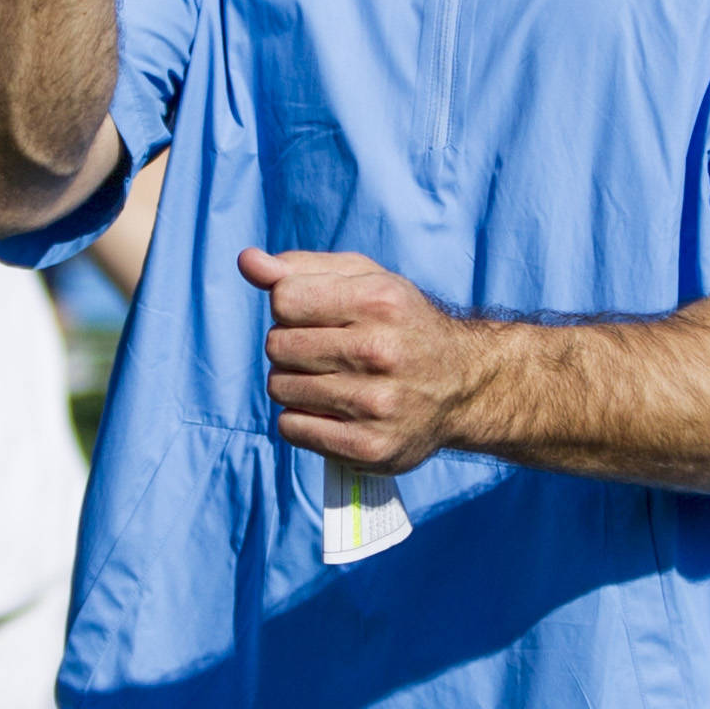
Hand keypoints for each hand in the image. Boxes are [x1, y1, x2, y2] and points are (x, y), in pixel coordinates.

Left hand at [242, 247, 494, 475]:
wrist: (463, 385)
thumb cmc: (400, 324)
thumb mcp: (364, 281)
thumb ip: (301, 268)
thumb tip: (247, 262)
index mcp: (379, 301)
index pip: (284, 299)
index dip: (290, 306)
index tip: (315, 316)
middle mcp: (380, 351)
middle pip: (278, 345)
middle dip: (290, 346)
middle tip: (325, 352)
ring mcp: (375, 404)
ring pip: (280, 387)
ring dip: (294, 383)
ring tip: (330, 380)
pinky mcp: (369, 446)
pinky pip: (290, 428)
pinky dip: (300, 419)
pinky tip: (331, 411)